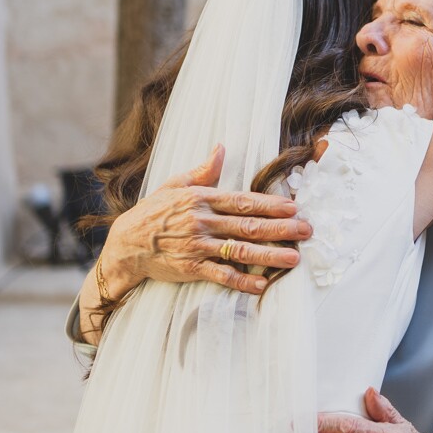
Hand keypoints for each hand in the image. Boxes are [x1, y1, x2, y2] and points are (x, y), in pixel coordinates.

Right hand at [102, 144, 312, 294]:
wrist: (126, 244)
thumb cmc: (153, 212)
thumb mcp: (175, 185)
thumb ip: (202, 171)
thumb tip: (221, 148)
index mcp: (201, 199)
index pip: (243, 201)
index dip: (270, 204)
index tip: (294, 207)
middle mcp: (202, 222)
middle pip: (248, 225)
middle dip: (281, 228)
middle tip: (306, 230)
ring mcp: (197, 246)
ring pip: (240, 250)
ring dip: (269, 254)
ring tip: (293, 258)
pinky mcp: (191, 268)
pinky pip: (221, 275)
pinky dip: (242, 281)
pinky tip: (262, 284)